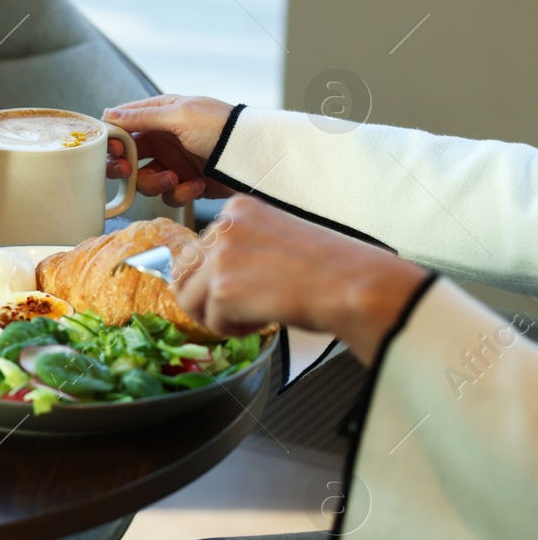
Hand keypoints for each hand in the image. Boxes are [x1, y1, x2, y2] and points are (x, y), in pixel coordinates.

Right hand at [102, 94, 236, 206]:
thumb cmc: (221, 126)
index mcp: (160, 116)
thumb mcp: (180, 115)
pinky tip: (197, 184)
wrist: (255, 155)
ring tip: (175, 178)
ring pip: (145, 181)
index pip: (122, 127)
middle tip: (128, 172)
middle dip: (126, 168)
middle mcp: (163, 140)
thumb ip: (142, 116)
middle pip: (128, 158)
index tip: (116, 151)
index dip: (114, 141)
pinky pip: (169, 194)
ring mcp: (174, 163)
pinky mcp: (186, 183)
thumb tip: (108, 114)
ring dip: (157, 182)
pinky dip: (181, 192)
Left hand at [172, 196, 428, 364]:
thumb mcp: (273, 240)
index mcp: (237, 209)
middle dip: (204, 298)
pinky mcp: (223, 288)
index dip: (213, 277)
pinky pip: (211, 322)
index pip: (195, 249)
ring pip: (189, 300)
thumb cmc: (327, 269)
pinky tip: (264, 319)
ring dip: (218, 316)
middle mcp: (223, 226)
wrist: (356, 286)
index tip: (245, 284)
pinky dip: (234, 330)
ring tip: (254, 314)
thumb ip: (237, 248)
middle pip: (183, 273)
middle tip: (239, 309)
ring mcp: (220, 256)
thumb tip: (197, 276)